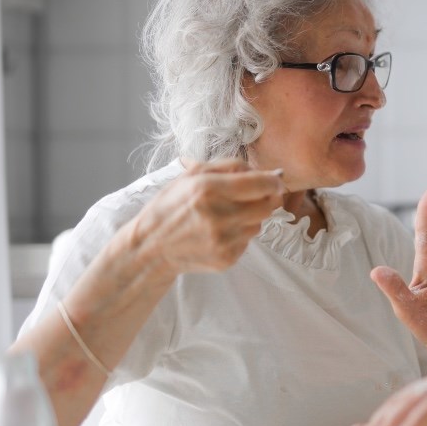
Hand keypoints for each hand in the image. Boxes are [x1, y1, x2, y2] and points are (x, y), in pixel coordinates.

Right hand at [125, 159, 283, 273]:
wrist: (151, 247)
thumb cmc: (171, 206)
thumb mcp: (191, 176)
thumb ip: (230, 167)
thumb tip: (268, 172)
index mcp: (208, 189)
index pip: (261, 184)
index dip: (274, 181)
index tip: (275, 180)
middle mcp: (218, 216)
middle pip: (268, 205)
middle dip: (266, 198)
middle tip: (254, 196)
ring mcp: (223, 240)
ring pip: (260, 224)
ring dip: (251, 217)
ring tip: (227, 215)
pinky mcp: (227, 258)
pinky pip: (248, 241)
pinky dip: (240, 234)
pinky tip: (220, 232)